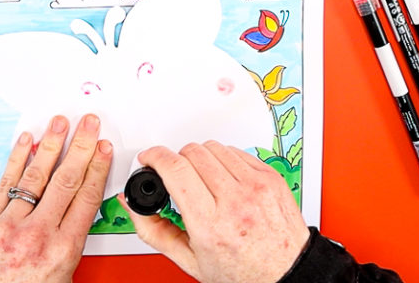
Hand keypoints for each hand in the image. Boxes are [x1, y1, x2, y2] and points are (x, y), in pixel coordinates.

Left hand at [0, 114, 112, 282]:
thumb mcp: (63, 276)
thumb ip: (70, 242)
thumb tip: (79, 212)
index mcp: (63, 249)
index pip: (86, 196)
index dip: (97, 167)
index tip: (103, 148)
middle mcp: (37, 234)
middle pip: (66, 179)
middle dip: (80, 146)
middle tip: (89, 123)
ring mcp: (10, 225)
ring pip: (36, 175)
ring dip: (50, 144)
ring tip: (60, 123)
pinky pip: (6, 183)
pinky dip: (17, 159)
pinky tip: (27, 141)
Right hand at [122, 141, 309, 282]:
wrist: (286, 274)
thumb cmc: (243, 272)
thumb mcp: (190, 261)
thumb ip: (154, 231)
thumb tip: (133, 206)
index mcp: (210, 224)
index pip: (175, 169)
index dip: (155, 156)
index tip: (149, 158)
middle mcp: (235, 201)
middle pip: (192, 153)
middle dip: (175, 159)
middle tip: (174, 174)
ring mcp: (256, 187)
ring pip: (214, 147)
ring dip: (199, 157)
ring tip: (199, 177)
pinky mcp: (270, 178)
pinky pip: (236, 151)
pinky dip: (223, 159)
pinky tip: (222, 177)